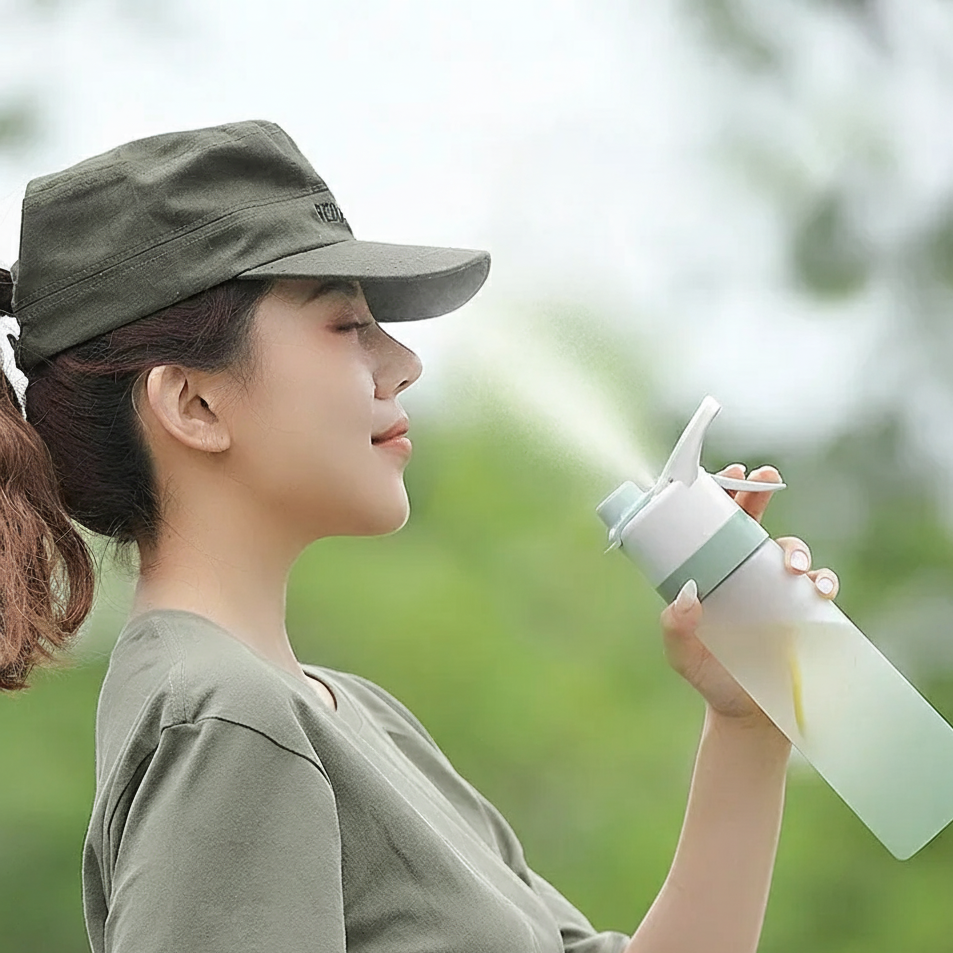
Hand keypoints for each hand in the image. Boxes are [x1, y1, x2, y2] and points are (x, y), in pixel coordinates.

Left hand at [659, 464, 839, 724]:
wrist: (748, 716)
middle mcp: (742, 575)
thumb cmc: (710, 678)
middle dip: (760, 493)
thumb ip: (676, 628)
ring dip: (793, 545)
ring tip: (791, 562)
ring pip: (789, 549)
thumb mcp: (683, 655)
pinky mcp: (804, 611)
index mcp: (710, 574)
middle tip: (763, 477)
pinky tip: (818, 586)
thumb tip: (687, 595)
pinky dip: (823, 578)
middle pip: (752, 523)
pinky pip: (819, 584)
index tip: (726, 474)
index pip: (713, 527)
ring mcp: (775, 590)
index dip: (721, 496)